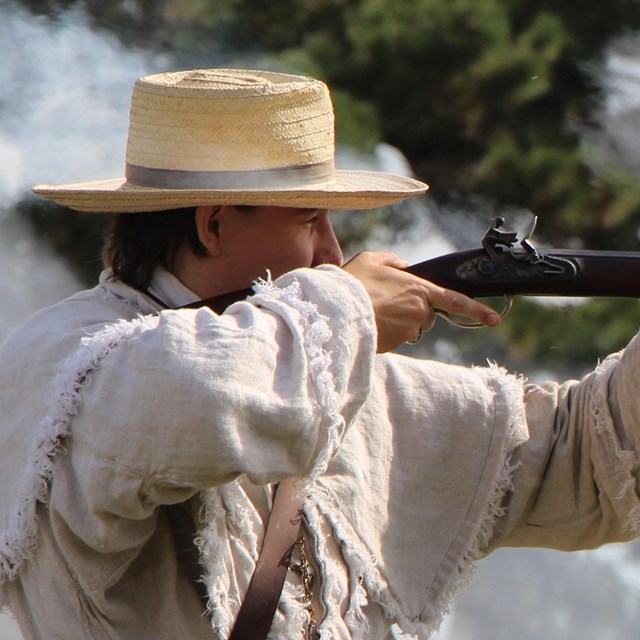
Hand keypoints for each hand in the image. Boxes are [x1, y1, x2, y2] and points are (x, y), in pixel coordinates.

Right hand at [342, 251, 500, 352]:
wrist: (336, 311)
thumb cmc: (354, 283)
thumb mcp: (372, 259)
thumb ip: (394, 261)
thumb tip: (405, 268)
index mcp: (419, 289)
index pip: (456, 301)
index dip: (477, 311)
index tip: (494, 320)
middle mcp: (419, 312)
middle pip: (426, 315)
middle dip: (413, 310)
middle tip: (386, 301)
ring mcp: (408, 331)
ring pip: (410, 328)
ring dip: (397, 322)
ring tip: (374, 310)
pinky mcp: (395, 345)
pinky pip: (396, 338)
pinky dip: (386, 332)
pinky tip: (370, 322)